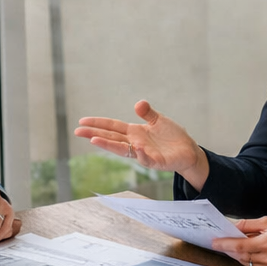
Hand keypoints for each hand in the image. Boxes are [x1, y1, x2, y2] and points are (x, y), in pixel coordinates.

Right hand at [75, 101, 207, 186]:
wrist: (188, 151)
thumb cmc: (172, 137)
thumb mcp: (159, 120)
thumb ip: (147, 113)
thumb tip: (138, 103)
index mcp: (134, 132)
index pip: (112, 127)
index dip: (98, 124)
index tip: (82, 121)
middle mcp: (135, 143)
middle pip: (111, 138)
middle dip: (94, 134)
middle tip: (77, 131)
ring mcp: (144, 153)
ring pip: (123, 149)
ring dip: (109, 145)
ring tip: (95, 140)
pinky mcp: (156, 162)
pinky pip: (146, 158)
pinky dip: (141, 154)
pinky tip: (136, 147)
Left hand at [211, 218, 266, 265]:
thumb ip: (249, 225)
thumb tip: (233, 226)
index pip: (239, 246)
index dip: (224, 244)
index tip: (214, 242)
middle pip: (241, 256)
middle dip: (230, 250)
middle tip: (223, 243)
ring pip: (247, 264)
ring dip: (240, 255)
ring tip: (239, 246)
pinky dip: (251, 261)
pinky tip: (254, 253)